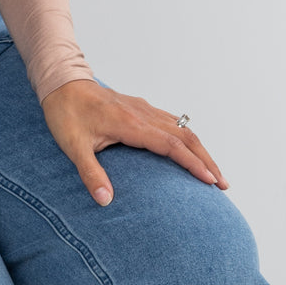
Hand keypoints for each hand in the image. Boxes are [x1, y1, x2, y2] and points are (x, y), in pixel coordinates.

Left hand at [40, 79, 228, 205]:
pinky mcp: (142, 109)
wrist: (63, 83)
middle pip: (187, 137)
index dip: (193, 164)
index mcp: (131, 124)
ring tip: (214, 172)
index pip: (172, 146)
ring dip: (201, 150)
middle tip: (223, 184)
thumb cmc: (66, 114)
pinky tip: (193, 152)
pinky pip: (173, 123)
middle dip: (207, 161)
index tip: (210, 180)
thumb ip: (91, 174)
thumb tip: (105, 201)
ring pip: (184, 129)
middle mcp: (144, 115)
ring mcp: (145, 110)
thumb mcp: (74, 147)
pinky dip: (188, 139)